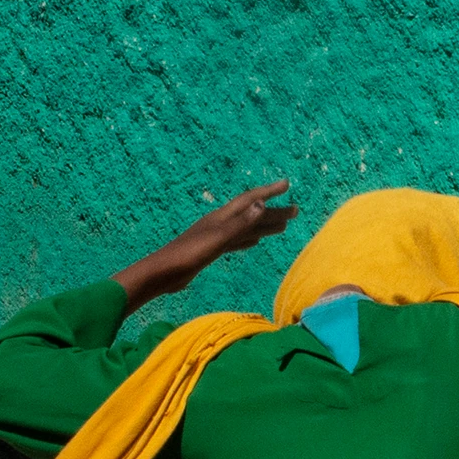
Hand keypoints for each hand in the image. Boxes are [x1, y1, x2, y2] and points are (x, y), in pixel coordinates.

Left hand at [118, 181, 296, 306]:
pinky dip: (248, 239)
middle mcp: (220, 223)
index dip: (269, 192)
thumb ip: (239, 224)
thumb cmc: (188, 255)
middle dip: (273, 212)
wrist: (163, 273)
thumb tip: (262, 205)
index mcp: (222, 218)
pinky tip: (254, 242)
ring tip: (282, 226)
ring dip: (263, 225)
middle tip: (295, 211)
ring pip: (246, 228)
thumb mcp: (217, 239)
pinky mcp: (211, 250)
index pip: (250, 200)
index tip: (287, 185)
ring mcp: (215, 236)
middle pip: (251, 214)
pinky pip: (236, 241)